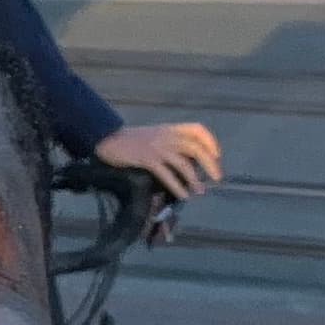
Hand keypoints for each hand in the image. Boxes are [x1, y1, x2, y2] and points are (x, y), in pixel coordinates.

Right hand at [94, 121, 221, 200]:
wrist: (107, 139)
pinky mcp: (147, 159)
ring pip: (183, 163)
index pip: (196, 129)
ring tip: (200, 191)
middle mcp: (166, 136)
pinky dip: (177, 186)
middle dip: (210, 164)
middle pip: (195, 148)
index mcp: (169, 129)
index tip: (216, 155)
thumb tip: (187, 162)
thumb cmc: (129, 140)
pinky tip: (183, 195)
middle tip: (216, 178)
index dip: (210, 141)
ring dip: (195, 179)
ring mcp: (157, 147)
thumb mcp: (153, 136)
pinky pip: (167, 174)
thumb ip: (169, 143)